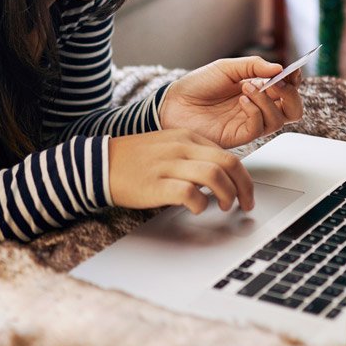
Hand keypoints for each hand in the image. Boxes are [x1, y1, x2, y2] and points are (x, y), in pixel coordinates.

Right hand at [109, 129, 254, 213]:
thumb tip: (220, 174)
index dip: (244, 177)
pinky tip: (197, 209)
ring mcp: (168, 165)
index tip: (245, 192)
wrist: (99, 163)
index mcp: (187, 137)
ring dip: (226, 195)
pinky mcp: (156, 184)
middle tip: (245, 204)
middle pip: (228, 163)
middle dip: (244, 187)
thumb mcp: (168, 146)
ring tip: (223, 207)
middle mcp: (181, 147)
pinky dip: (199, 204)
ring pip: (213, 175)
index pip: (228, 154)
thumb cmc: (135, 159)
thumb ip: (193, 154)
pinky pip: (188, 193)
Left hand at [158, 56, 302, 148]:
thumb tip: (279, 68)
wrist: (174, 102)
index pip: (287, 88)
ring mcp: (250, 122)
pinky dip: (256, 111)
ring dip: (268, 100)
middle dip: (291, 95)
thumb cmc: (198, 85)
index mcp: (258, 89)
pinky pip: (260, 128)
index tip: (292, 70)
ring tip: (247, 87)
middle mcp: (258, 107)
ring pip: (280, 119)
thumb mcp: (227, 67)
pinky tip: (241, 100)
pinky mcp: (239, 135)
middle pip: (293, 109)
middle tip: (279, 82)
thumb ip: (253, 66)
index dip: (294, 80)